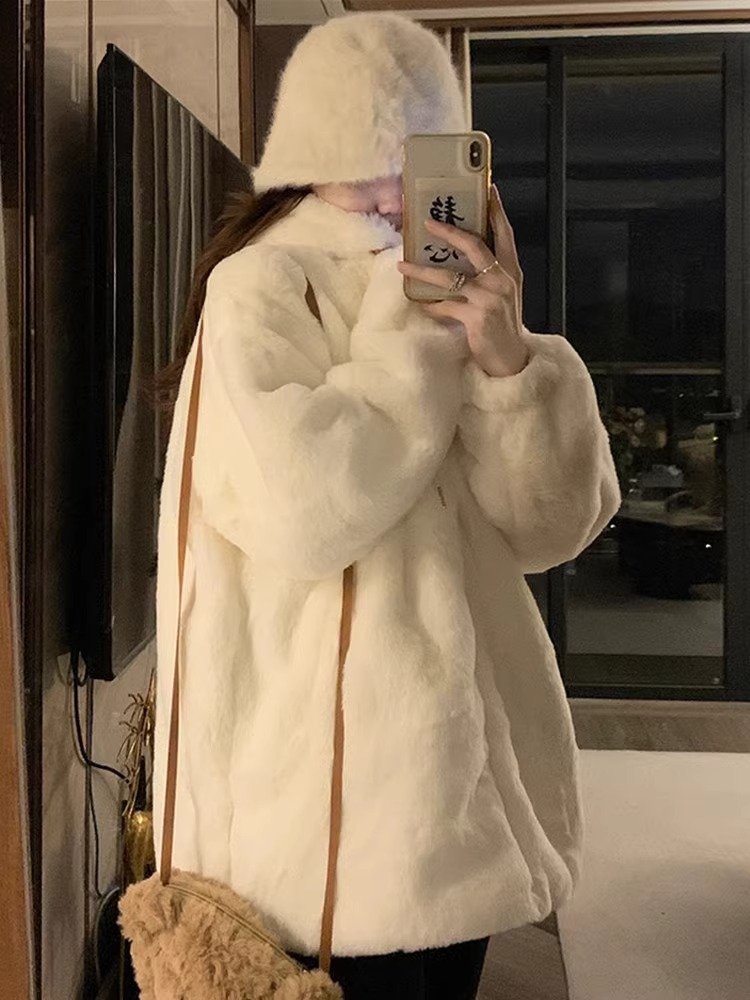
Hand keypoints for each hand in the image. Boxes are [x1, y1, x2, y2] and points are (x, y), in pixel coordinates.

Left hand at [396, 184, 529, 377]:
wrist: (511, 359)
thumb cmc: (502, 324)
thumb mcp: (503, 294)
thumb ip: (489, 273)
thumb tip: (460, 256)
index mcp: (511, 270)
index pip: (504, 233)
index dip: (496, 210)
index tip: (488, 188)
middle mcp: (503, 279)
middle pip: (475, 245)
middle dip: (449, 231)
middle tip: (426, 222)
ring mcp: (490, 298)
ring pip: (451, 276)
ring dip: (423, 270)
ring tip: (402, 264)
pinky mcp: (477, 317)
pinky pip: (445, 305)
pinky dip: (430, 305)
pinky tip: (419, 303)